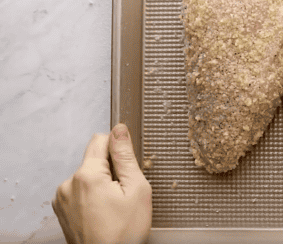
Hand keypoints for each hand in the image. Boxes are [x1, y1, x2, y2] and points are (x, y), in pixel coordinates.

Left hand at [52, 124, 151, 243]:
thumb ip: (126, 156)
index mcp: (87, 176)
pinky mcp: (62, 210)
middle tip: (124, 195)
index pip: (100, 140)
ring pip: (87, 177)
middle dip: (111, 171)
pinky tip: (103, 214)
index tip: (127, 167)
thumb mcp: (137, 189)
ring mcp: (62, 199)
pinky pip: (80, 192)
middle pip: (94, 160)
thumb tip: (119, 131)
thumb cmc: (124, 233)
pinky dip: (92, 198)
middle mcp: (68, 184)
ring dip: (101, 185)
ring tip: (113, 208)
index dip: (118, 149)